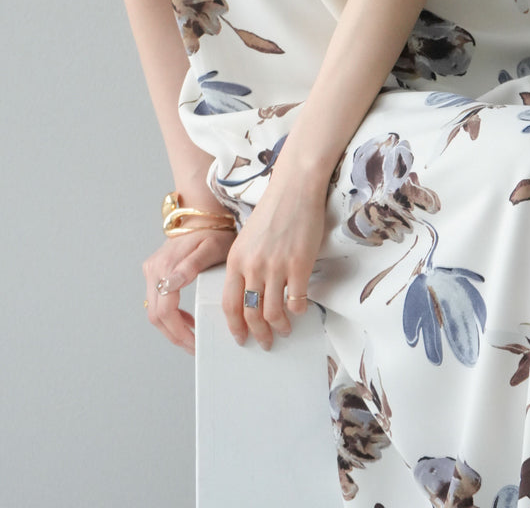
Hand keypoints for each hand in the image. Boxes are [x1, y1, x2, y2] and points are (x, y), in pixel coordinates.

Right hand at [142, 228, 233, 354]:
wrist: (202, 216)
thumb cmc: (212, 232)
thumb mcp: (211, 248)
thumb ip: (192, 266)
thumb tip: (170, 286)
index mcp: (166, 267)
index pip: (165, 312)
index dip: (179, 333)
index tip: (195, 344)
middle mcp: (153, 270)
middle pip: (156, 316)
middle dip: (175, 335)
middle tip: (194, 347)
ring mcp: (151, 270)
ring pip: (154, 311)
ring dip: (171, 328)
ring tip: (192, 335)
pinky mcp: (154, 272)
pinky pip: (157, 301)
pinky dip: (169, 315)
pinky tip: (186, 319)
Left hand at [222, 176, 326, 349]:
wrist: (294, 187)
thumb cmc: (273, 210)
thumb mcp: (247, 238)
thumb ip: (245, 264)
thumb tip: (251, 294)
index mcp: (235, 259)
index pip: (229, 304)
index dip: (235, 326)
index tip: (241, 338)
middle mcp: (252, 266)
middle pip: (251, 313)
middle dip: (258, 334)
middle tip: (266, 342)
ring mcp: (276, 266)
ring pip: (273, 312)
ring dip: (280, 326)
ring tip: (285, 329)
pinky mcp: (299, 264)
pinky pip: (297, 300)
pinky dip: (298, 310)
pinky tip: (300, 310)